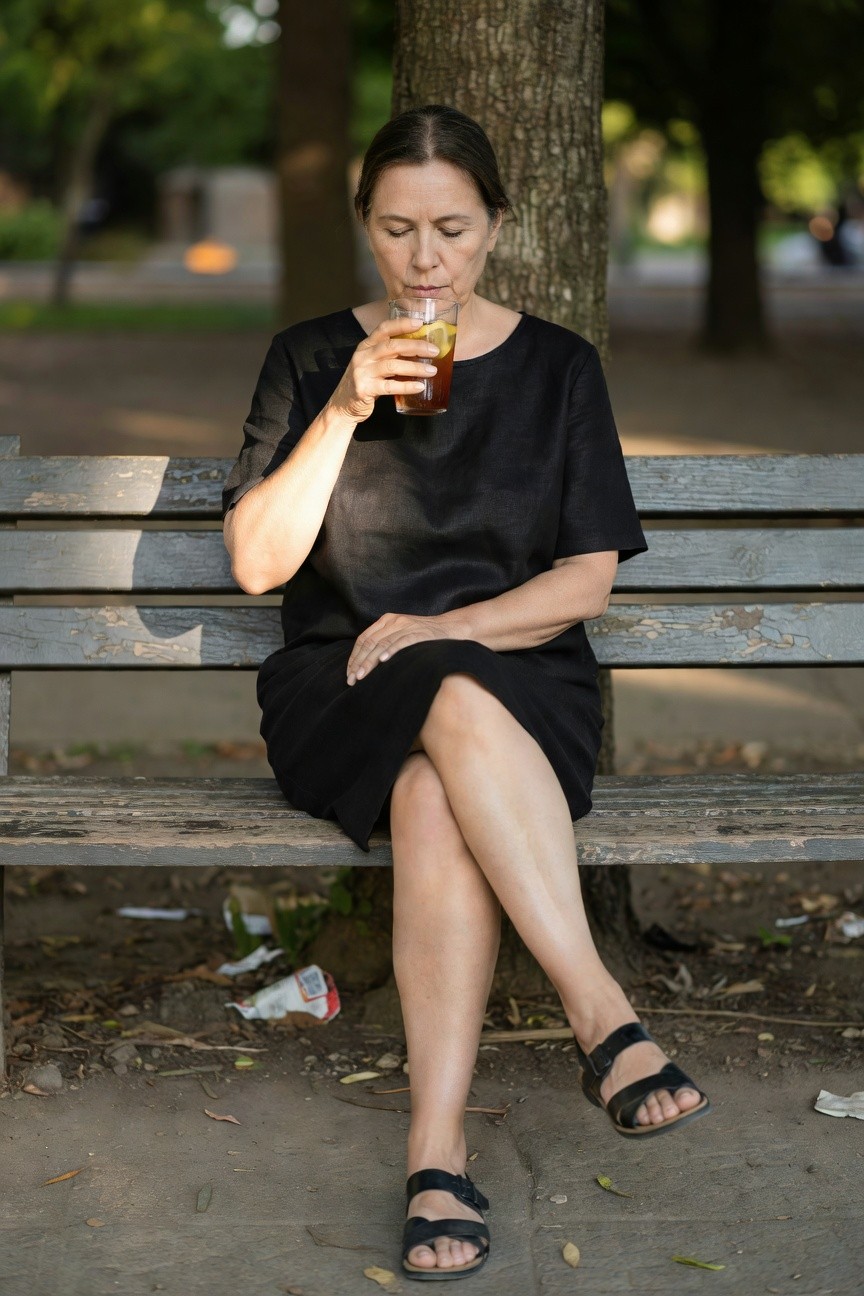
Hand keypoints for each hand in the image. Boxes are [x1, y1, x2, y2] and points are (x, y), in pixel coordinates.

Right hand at [328, 317, 439, 423]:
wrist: (343, 406)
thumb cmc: (364, 383)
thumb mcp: (372, 364)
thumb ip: (389, 356)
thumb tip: (419, 350)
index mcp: (366, 346)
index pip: (384, 329)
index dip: (402, 324)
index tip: (420, 323)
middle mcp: (363, 356)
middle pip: (392, 346)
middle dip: (416, 346)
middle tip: (434, 351)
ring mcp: (362, 372)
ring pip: (392, 365)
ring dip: (415, 368)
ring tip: (432, 371)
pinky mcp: (364, 389)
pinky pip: (389, 386)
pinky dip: (406, 386)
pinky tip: (419, 387)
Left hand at [347, 612, 461, 685]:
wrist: (450, 628)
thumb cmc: (424, 637)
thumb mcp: (400, 634)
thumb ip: (385, 643)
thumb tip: (365, 665)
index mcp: (386, 620)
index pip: (364, 639)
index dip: (354, 657)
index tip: (349, 673)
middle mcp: (393, 621)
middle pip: (369, 642)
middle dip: (358, 663)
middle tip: (351, 680)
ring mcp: (405, 626)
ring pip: (381, 644)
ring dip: (369, 662)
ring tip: (361, 676)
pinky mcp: (418, 632)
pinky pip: (401, 642)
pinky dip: (390, 652)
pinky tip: (382, 662)